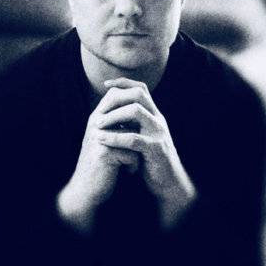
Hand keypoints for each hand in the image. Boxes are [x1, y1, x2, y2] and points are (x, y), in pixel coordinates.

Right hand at [56, 91, 140, 233]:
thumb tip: (135, 106)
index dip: (130, 103)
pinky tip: (127, 172)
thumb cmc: (100, 164)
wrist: (85, 190)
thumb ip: (115, 123)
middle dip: (137, 131)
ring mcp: (100, 137)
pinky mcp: (106, 153)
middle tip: (137, 147)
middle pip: (128, 112)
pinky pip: (133, 153)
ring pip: (134, 134)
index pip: (115, 94)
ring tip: (130, 162)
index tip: (137, 126)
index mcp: (96, 117)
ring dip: (136, 151)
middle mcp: (96, 123)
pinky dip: (134, 165)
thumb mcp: (105, 139)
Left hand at [96, 78, 196, 228]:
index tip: (105, 84)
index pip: (141, 88)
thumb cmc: (151, 160)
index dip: (123, 82)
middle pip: (138, 94)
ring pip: (136, 112)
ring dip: (113, 116)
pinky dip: (115, 137)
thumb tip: (112, 110)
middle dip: (116, 98)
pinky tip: (102, 139)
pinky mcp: (156, 149)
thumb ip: (132, 124)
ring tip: (97, 124)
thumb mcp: (142, 137)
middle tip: (98, 109)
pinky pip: (133, 138)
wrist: (168, 182)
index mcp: (154, 115)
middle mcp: (158, 120)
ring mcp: (158, 133)